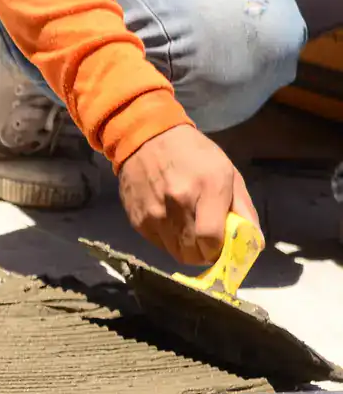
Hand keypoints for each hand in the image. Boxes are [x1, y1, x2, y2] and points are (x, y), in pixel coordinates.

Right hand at [117, 123, 256, 265]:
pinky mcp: (138, 220)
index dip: (219, 250)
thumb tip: (255, 242)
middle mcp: (178, 203)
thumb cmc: (194, 154)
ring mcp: (154, 214)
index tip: (223, 247)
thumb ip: (243, 208)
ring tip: (191, 233)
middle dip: (205, 254)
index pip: (211, 238)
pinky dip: (170, 241)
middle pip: (193, 253)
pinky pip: (159, 245)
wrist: (146, 139)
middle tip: (209, 243)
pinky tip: (173, 223)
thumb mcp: (227, 172)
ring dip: (188, 250)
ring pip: (175, 253)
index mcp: (207, 187)